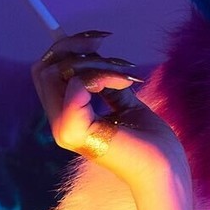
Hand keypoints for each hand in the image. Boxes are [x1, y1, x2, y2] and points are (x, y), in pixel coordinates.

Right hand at [31, 31, 189, 189]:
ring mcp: (65, 129)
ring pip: (59, 72)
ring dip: (95, 62)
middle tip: (106, 42)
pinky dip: (103, 75)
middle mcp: (59, 125)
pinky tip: (126, 82)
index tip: (97, 39)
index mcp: (69, 120)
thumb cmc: (152, 144)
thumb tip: (100, 64)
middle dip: (74, 46)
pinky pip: (78, 84)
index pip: (46, 75)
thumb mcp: (128, 107)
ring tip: (126, 73)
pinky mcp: (76, 131)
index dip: (65, 50)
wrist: (165, 170)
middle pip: (44, 69)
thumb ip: (109, 89)